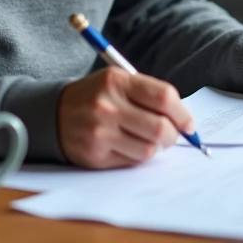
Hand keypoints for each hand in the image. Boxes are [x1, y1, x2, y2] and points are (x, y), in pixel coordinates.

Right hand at [57, 68, 194, 168]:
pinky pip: (131, 162)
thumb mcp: (118, 81)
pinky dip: (137, 156)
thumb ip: (149, 95)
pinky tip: (129, 146)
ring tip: (148, 140)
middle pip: (160, 127)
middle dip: (173, 135)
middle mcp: (107, 105)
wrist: (53, 113)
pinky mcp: (95, 155)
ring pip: (149, 150)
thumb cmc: (96, 96)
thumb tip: (184, 121)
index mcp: (117, 81)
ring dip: (156, 148)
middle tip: (171, 135)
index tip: (188, 124)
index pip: (163, 97)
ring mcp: (100, 132)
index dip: (182, 113)